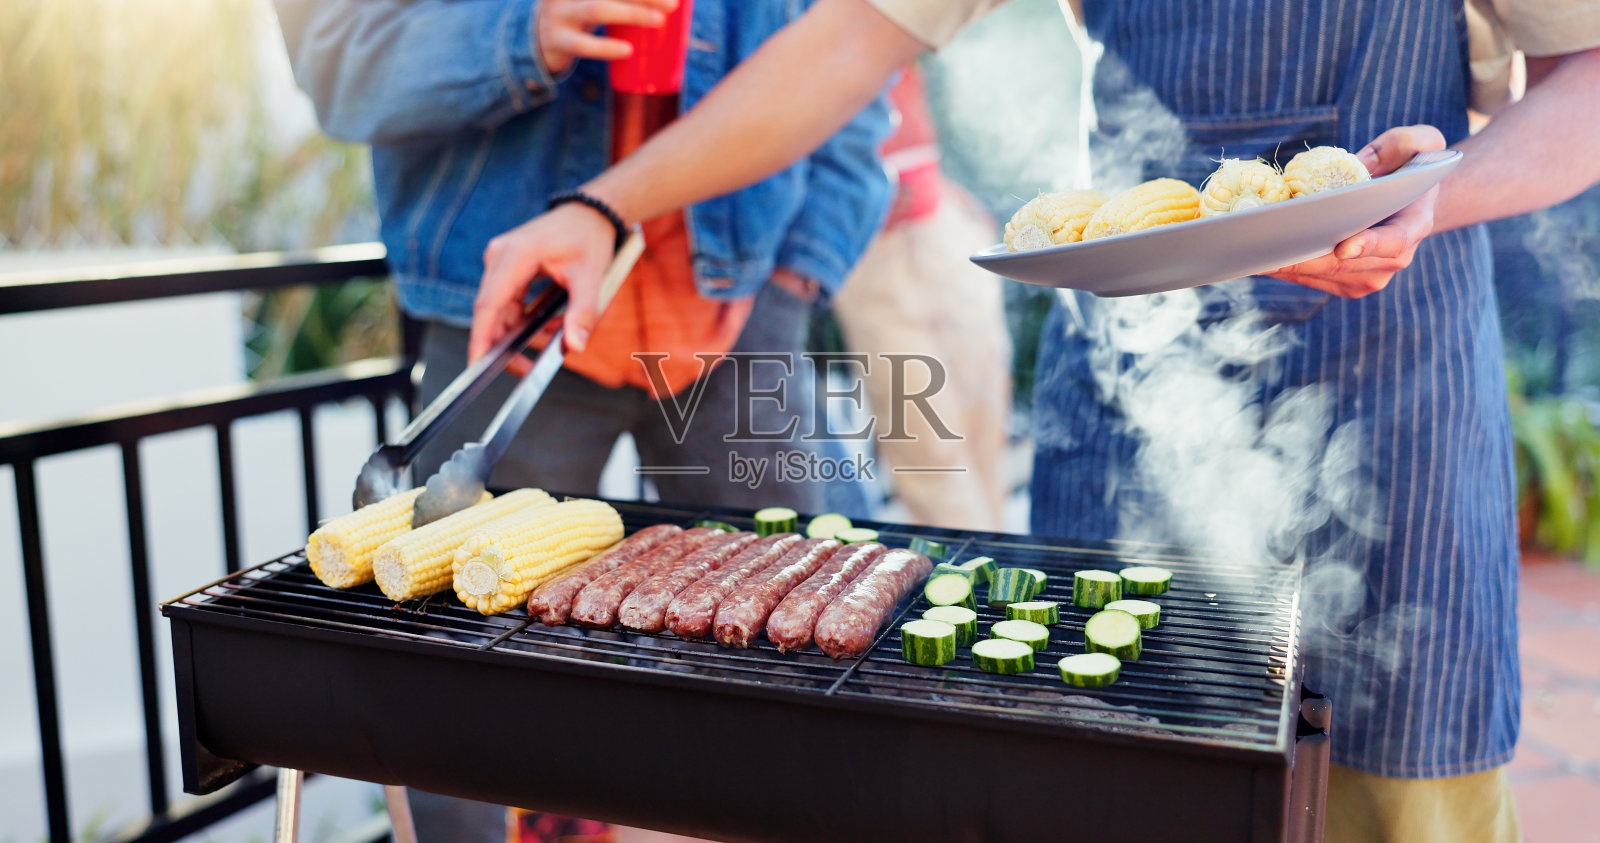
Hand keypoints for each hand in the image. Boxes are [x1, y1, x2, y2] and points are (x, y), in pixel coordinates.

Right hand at [473, 203, 616, 363]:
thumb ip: (582, 313)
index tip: (477, 365)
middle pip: (490, 310)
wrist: (590, 213)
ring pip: (500, 308)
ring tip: (551, 339)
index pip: (488, 305)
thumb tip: (575, 346)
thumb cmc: (589, 238)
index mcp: (514, 255)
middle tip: (523, 369)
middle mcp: (499, 256)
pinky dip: (525, 317)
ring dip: (519, 330)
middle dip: (503, 342)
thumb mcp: (591, 276)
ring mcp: (500, 261)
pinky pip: (508, 301)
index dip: (481, 338)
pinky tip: (549, 324)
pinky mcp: (507, 267)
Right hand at [537, 0, 676, 75]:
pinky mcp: (558, 40)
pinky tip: (627, 50)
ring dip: (631, 15)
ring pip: (598, 9)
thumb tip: (669, 2)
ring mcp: (560, 12)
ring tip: (659, 21)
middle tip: (673, 4)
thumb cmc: (582, 12)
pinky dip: (607, 47)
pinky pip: (583, 44)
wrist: (542, 38)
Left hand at [1267, 125, 1446, 296]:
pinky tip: (1260, 251)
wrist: (1410, 202)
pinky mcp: (1345, 284)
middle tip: (1265, 242)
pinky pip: (1309, 278)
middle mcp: (1393, 261)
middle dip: (1302, 253)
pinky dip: (1284, 266)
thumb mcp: (1420, 142)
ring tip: (1253, 245)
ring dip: (1286, 261)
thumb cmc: (1412, 167)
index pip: (1393, 242)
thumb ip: (1402, 143)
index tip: (1344, 246)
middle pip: (1341, 263)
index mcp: (1413, 226)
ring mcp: (1369, 277)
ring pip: (1319, 273)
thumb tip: (1361, 164)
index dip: (1368, 245)